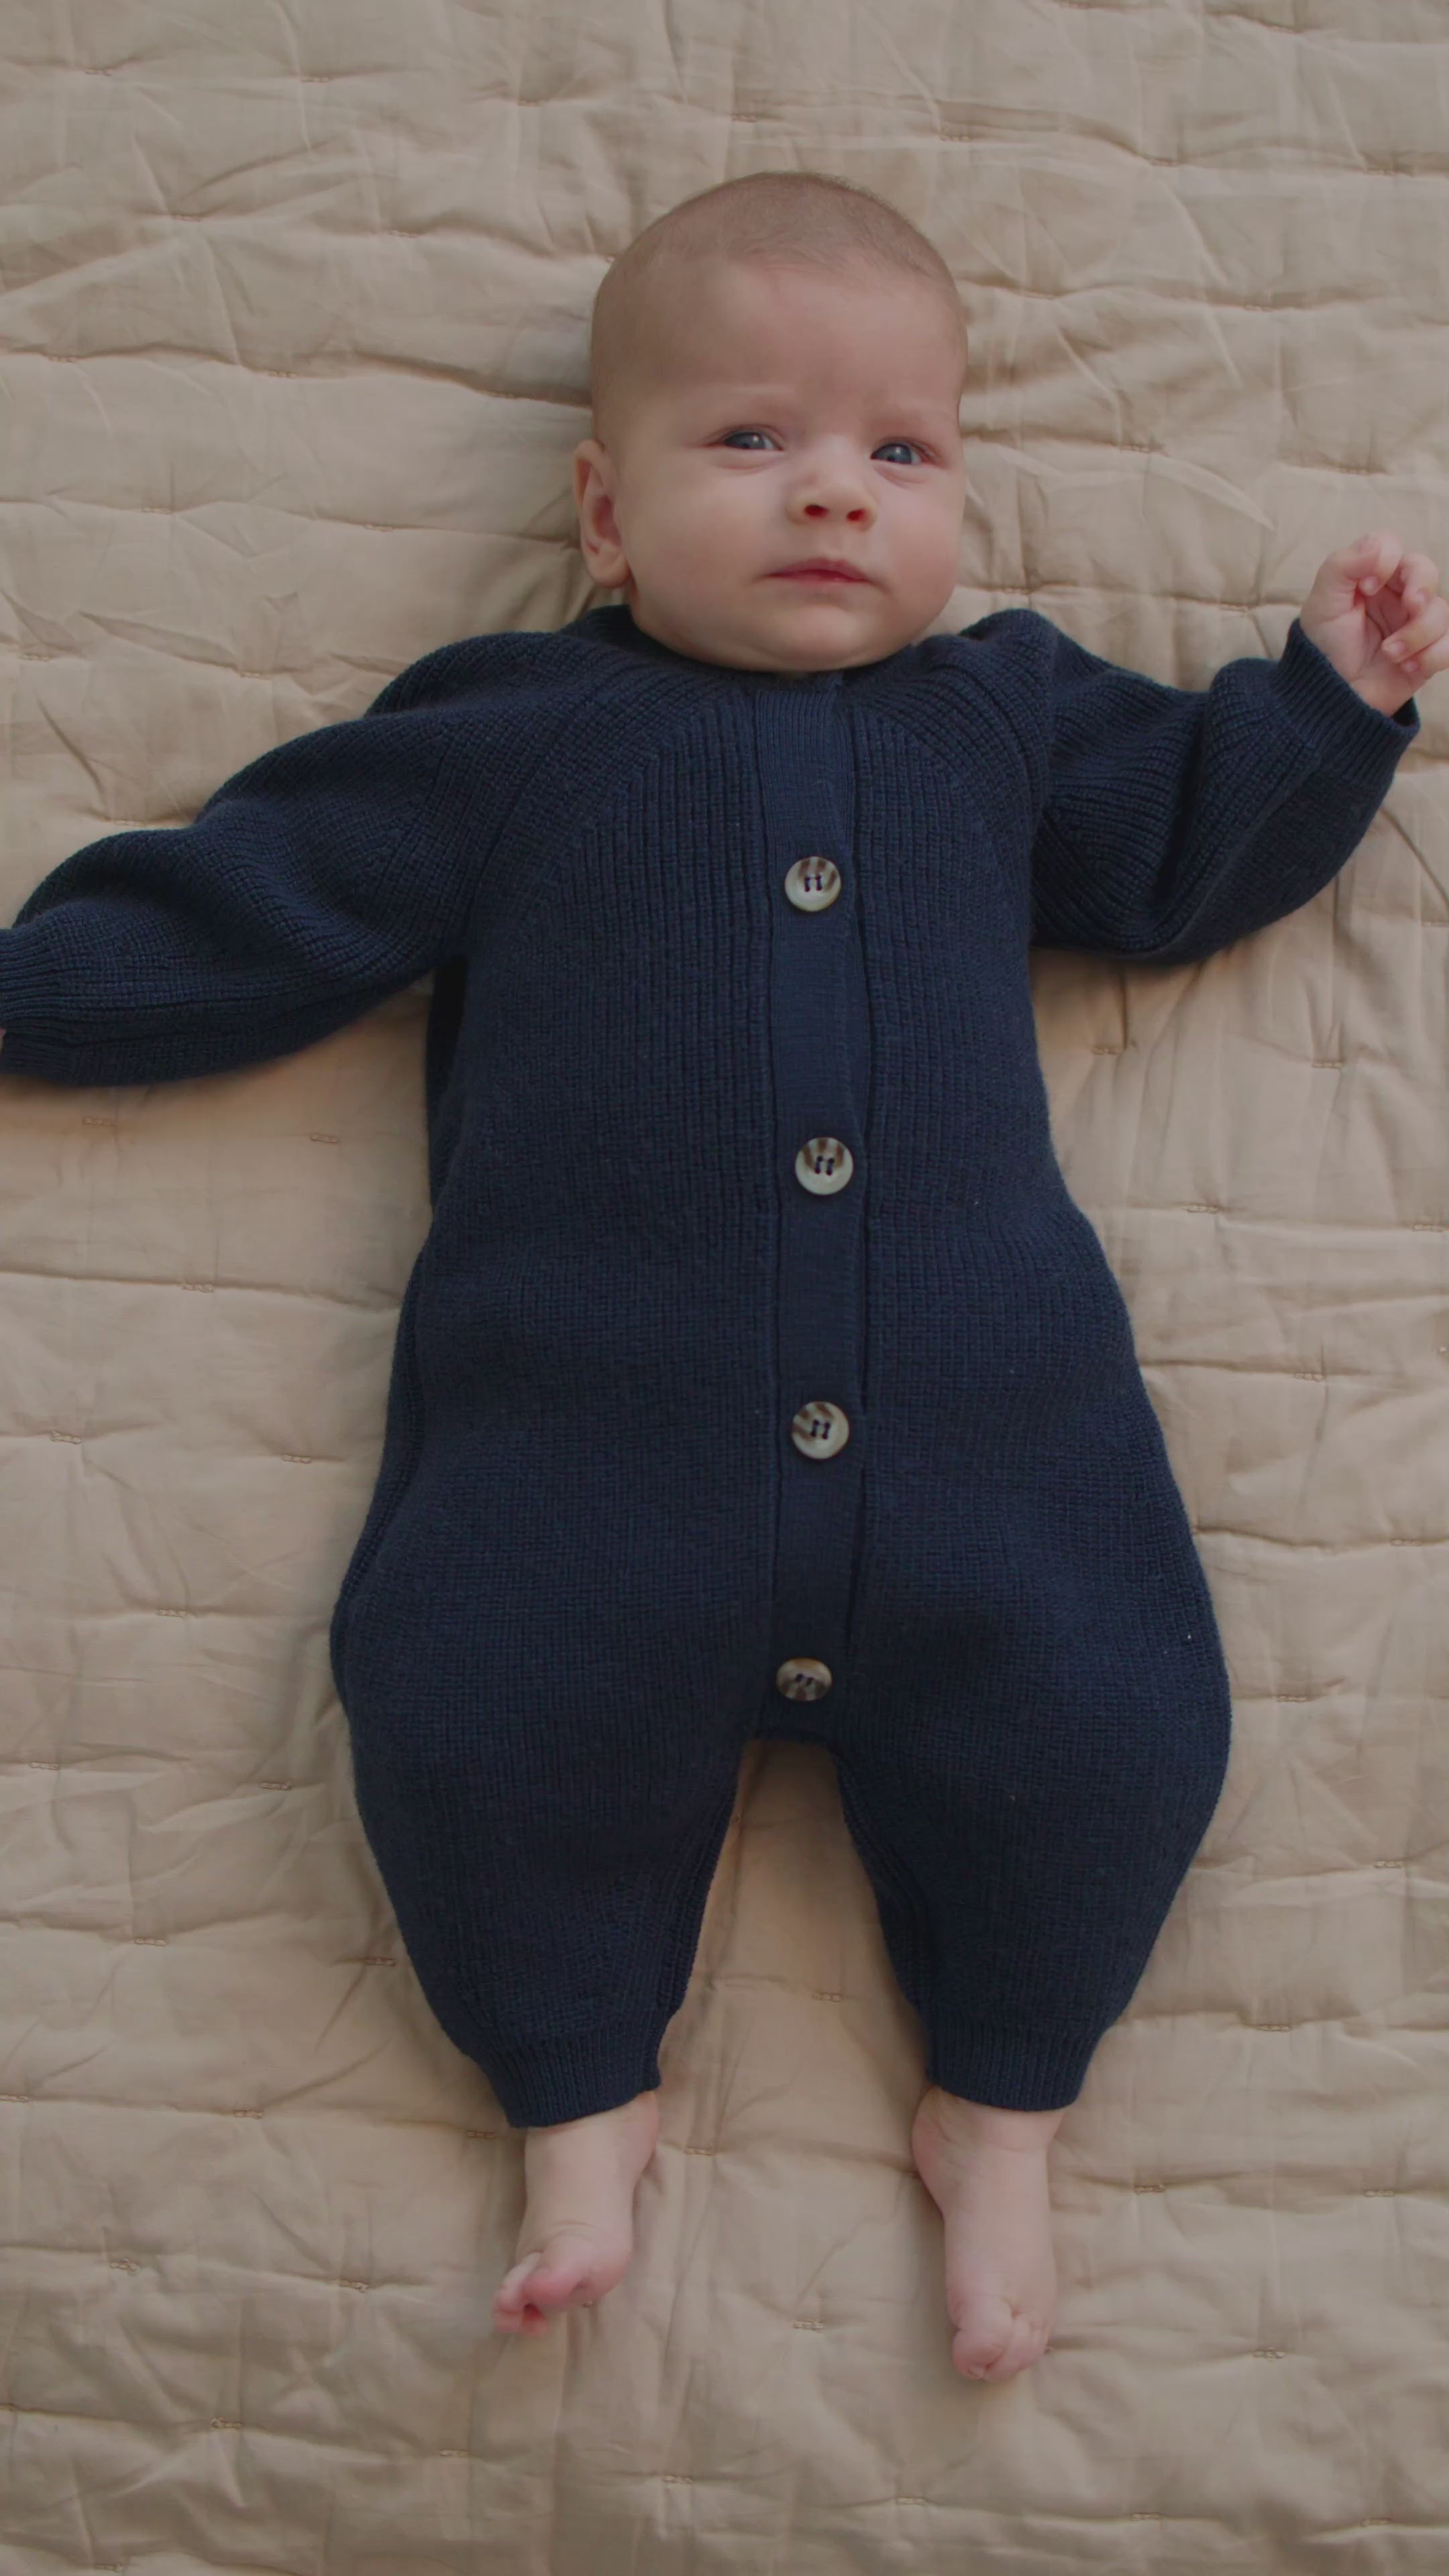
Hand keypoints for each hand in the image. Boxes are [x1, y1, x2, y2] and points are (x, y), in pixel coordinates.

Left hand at [1298, 532, 1448, 715]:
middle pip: (1426, 571)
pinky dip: (1432, 656)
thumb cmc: (1323, 648)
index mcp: (1370, 577)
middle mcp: (1396, 595)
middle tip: (1410, 606)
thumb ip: (1343, 566)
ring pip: (1441, 612)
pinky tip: (1406, 668)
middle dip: (1421, 588)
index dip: (1386, 561)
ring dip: (1418, 634)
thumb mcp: (1323, 603)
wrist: (1329, 698)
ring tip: (1390, 654)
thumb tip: (1378, 546)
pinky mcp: (1427, 653)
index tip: (1366, 589)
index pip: (1392, 547)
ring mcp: (1414, 624)